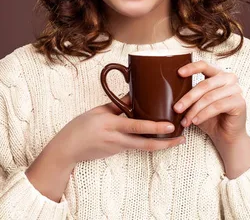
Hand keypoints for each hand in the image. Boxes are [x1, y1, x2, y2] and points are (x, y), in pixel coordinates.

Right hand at [54, 95, 185, 164]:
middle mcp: (117, 139)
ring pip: (144, 147)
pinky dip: (147, 142)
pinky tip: (157, 138)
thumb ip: (117, 105)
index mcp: (111, 125)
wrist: (67, 149)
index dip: (155, 127)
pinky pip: (135, 146)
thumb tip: (135, 96)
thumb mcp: (98, 111)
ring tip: (175, 139)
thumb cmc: (79, 127)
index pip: (137, 127)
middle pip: (146, 144)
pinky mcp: (117, 152)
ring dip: (161, 145)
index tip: (170, 125)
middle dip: (166, 143)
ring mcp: (118, 148)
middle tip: (182, 138)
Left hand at [174, 61, 247, 144]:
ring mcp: (236, 89)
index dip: (191, 68)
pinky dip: (204, 114)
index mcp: (219, 74)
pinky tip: (195, 121)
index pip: (205, 65)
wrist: (225, 136)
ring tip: (185, 120)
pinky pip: (217, 106)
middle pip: (204, 84)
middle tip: (176, 108)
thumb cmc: (210, 118)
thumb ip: (191, 93)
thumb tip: (171, 88)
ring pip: (209, 97)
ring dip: (194, 110)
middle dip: (188, 98)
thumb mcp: (198, 103)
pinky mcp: (240, 102)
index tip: (179, 73)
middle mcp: (229, 78)